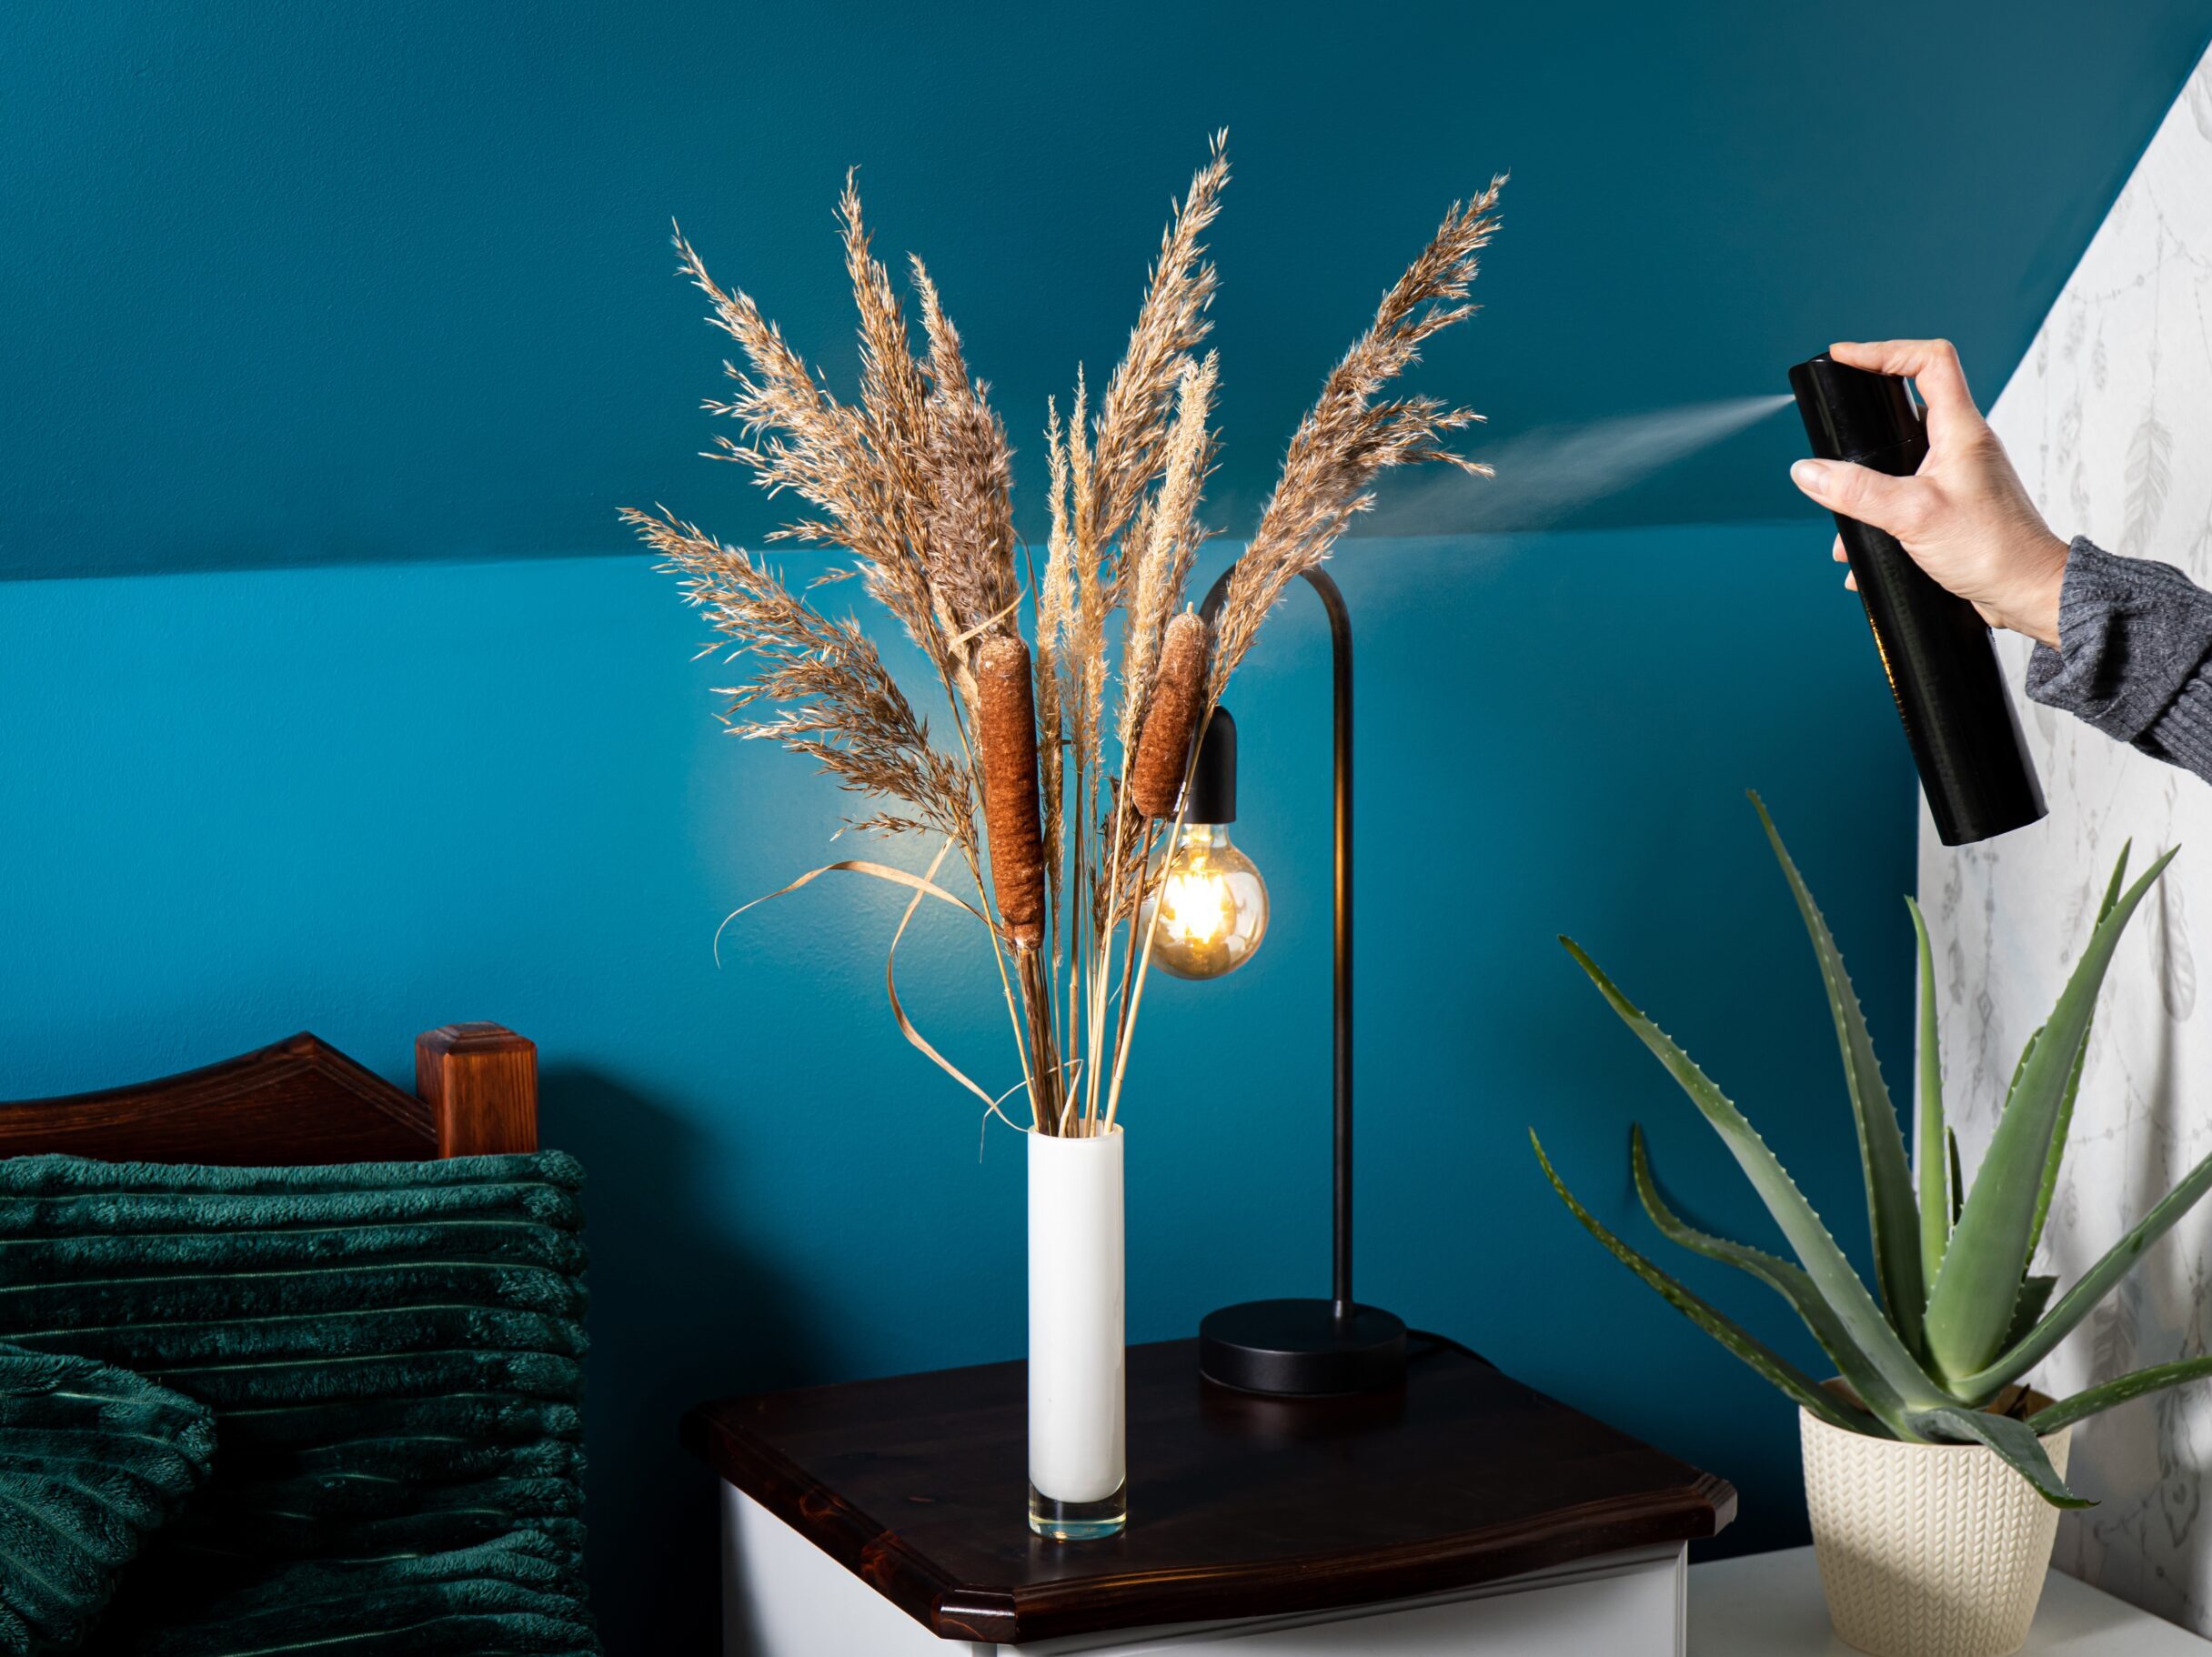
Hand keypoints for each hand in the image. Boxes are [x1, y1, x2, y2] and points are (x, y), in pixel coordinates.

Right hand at [1790, 339, 2068, 649]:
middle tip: (1836, 431)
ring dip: (1866, 485)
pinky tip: (1863, 548)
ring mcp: (1959, 476)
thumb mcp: (1912, 515)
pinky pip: (1906, 497)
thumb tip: (1809, 472)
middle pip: (1907, 408)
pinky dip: (1879, 516)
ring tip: (1844, 517)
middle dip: (1865, 425)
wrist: (2028, 594)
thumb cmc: (1993, 549)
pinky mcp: (1954, 507)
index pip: (1927, 362)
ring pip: (1901, 461)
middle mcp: (1962, 446)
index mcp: (1961, 430)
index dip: (1884, 351)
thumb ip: (1856, 491)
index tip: (1845, 357)